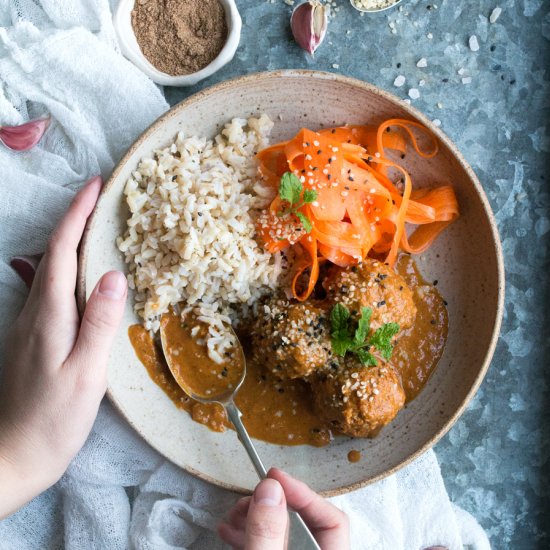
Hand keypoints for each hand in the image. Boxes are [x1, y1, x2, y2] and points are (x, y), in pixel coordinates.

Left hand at [0, 176, 126, 517]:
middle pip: (52, 254)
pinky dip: (68, 269)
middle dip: (74, 219)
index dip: (77, 216)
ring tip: (97, 225)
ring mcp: (30, 326)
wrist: (11, 457)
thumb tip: (112, 275)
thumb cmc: (51, 421)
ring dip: (71, 241)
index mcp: (48, 316)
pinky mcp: (33, 338)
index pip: (61, 253)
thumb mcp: (85, 374)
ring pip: (49, 270)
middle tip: (101, 197)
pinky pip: (51, 290)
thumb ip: (98, 324)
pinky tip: (82, 274)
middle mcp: (33, 313)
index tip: (95, 186)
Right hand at [218, 468, 349, 548]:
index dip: (302, 493)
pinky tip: (231, 530)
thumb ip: (267, 533)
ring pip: (283, 531)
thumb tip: (270, 490)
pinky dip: (250, 533)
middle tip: (250, 497)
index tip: (274, 477)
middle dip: (272, 504)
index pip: (332, 519)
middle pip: (304, 522)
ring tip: (235, 515)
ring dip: (256, 517)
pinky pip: (269, 543)